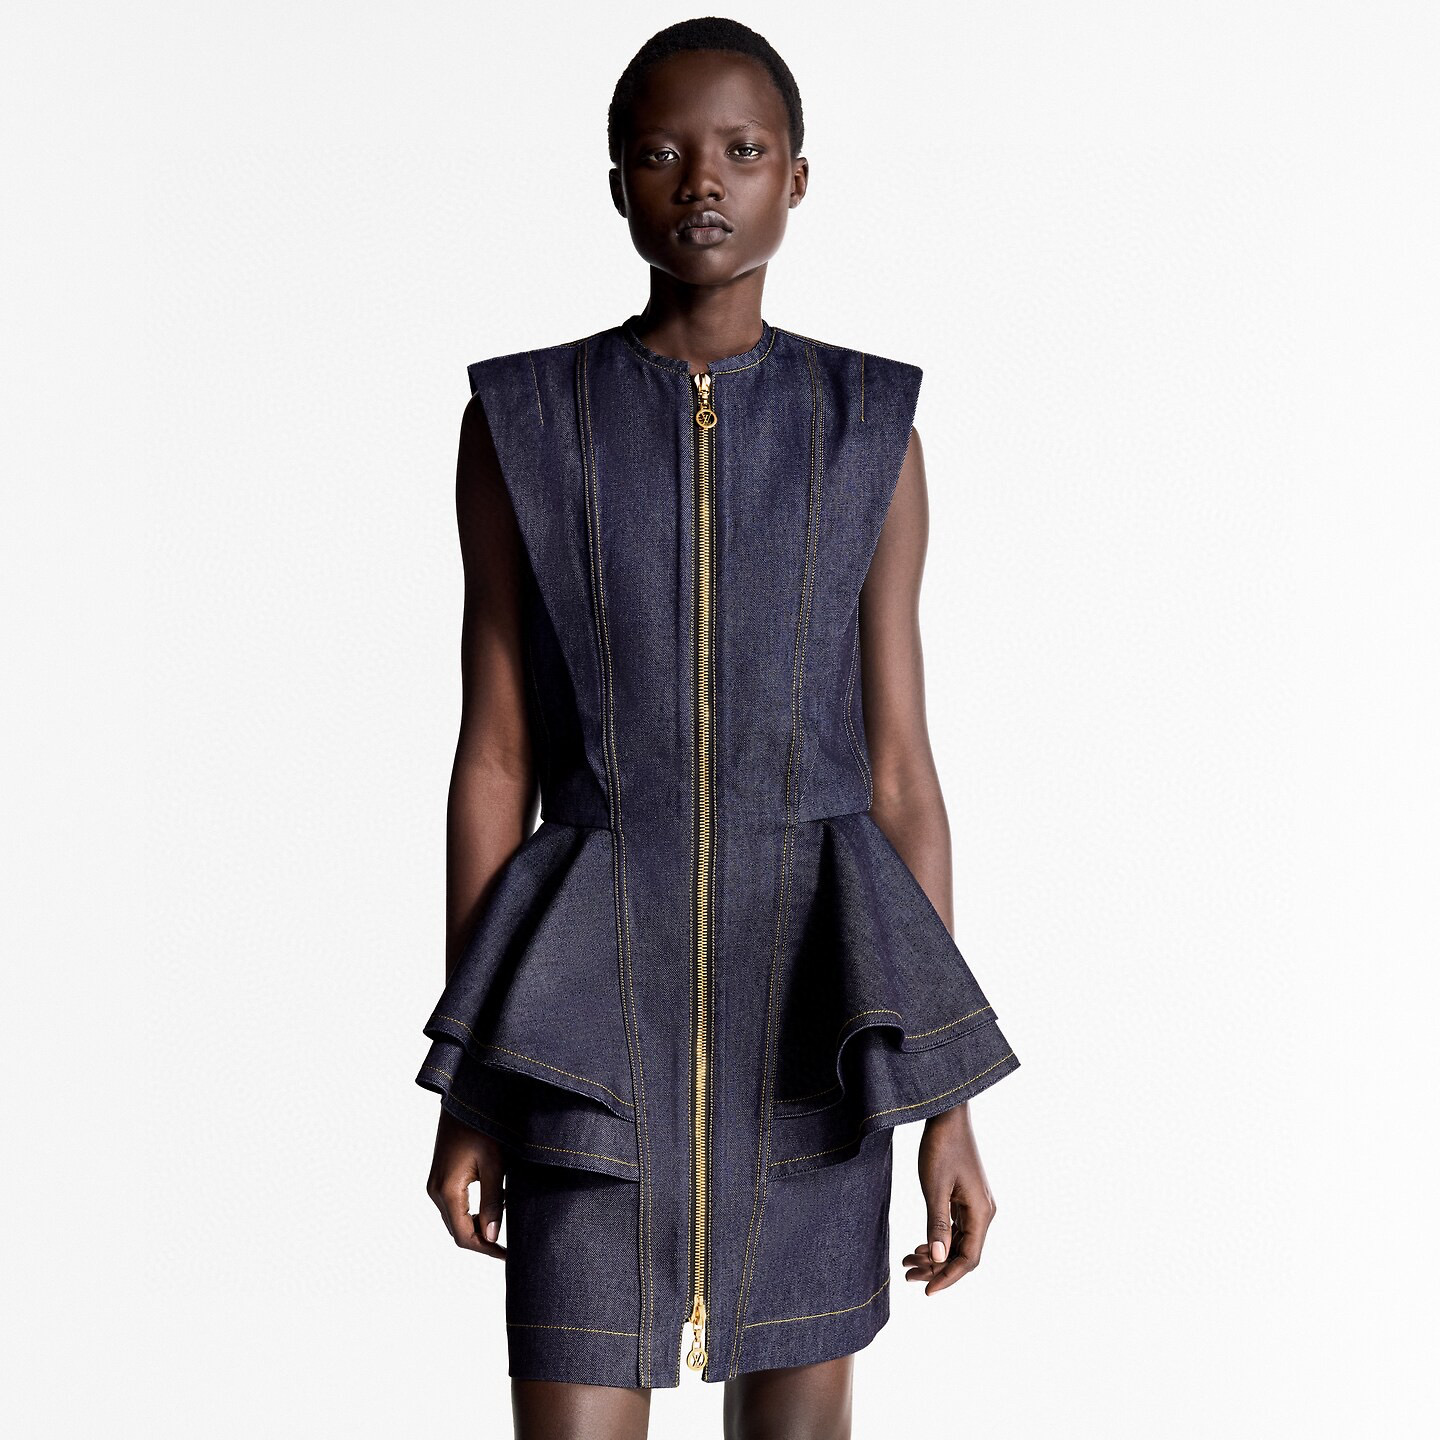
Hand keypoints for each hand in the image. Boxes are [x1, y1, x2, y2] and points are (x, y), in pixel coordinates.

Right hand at [426, 1107, 507, 1258]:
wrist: (464, 1098)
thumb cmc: (481, 1127)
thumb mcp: (494, 1164)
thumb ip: (493, 1201)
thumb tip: (492, 1236)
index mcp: (448, 1191)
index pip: (464, 1236)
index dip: (486, 1249)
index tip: (508, 1255)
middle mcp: (436, 1191)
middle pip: (457, 1231)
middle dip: (482, 1241)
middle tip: (509, 1246)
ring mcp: (435, 1184)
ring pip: (455, 1220)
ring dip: (476, 1227)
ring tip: (503, 1225)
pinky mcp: (440, 1177)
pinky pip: (453, 1206)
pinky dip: (471, 1213)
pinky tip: (492, 1206)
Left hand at [901, 1101, 996, 1293]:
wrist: (947, 1115)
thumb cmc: (941, 1147)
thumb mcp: (935, 1186)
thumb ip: (936, 1224)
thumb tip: (938, 1260)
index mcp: (981, 1212)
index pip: (968, 1259)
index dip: (947, 1278)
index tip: (925, 1291)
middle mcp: (983, 1212)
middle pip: (962, 1254)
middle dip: (936, 1268)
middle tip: (907, 1275)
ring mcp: (975, 1205)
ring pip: (956, 1242)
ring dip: (934, 1255)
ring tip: (907, 1262)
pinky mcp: (964, 1197)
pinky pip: (953, 1228)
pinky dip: (936, 1239)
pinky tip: (918, 1245)